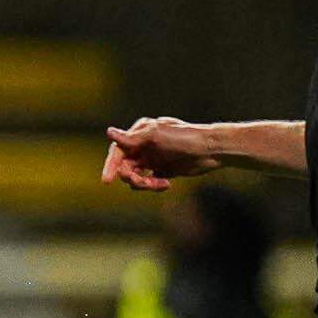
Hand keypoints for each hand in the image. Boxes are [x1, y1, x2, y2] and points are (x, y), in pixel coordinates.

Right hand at [101, 117, 219, 191]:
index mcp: (139, 133)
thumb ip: (132, 137)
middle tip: (143, 182)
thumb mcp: (156, 135)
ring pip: (135, 176)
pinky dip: (153, 186)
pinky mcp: (161, 170)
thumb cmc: (184, 137)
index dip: (111, 165)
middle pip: (125, 166)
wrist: (210, 149)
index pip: (118, 150)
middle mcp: (143, 146)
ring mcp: (152, 158)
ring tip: (159, 184)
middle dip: (132, 177)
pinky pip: (148, 182)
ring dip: (144, 183)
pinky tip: (166, 184)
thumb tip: (109, 132)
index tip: (107, 180)